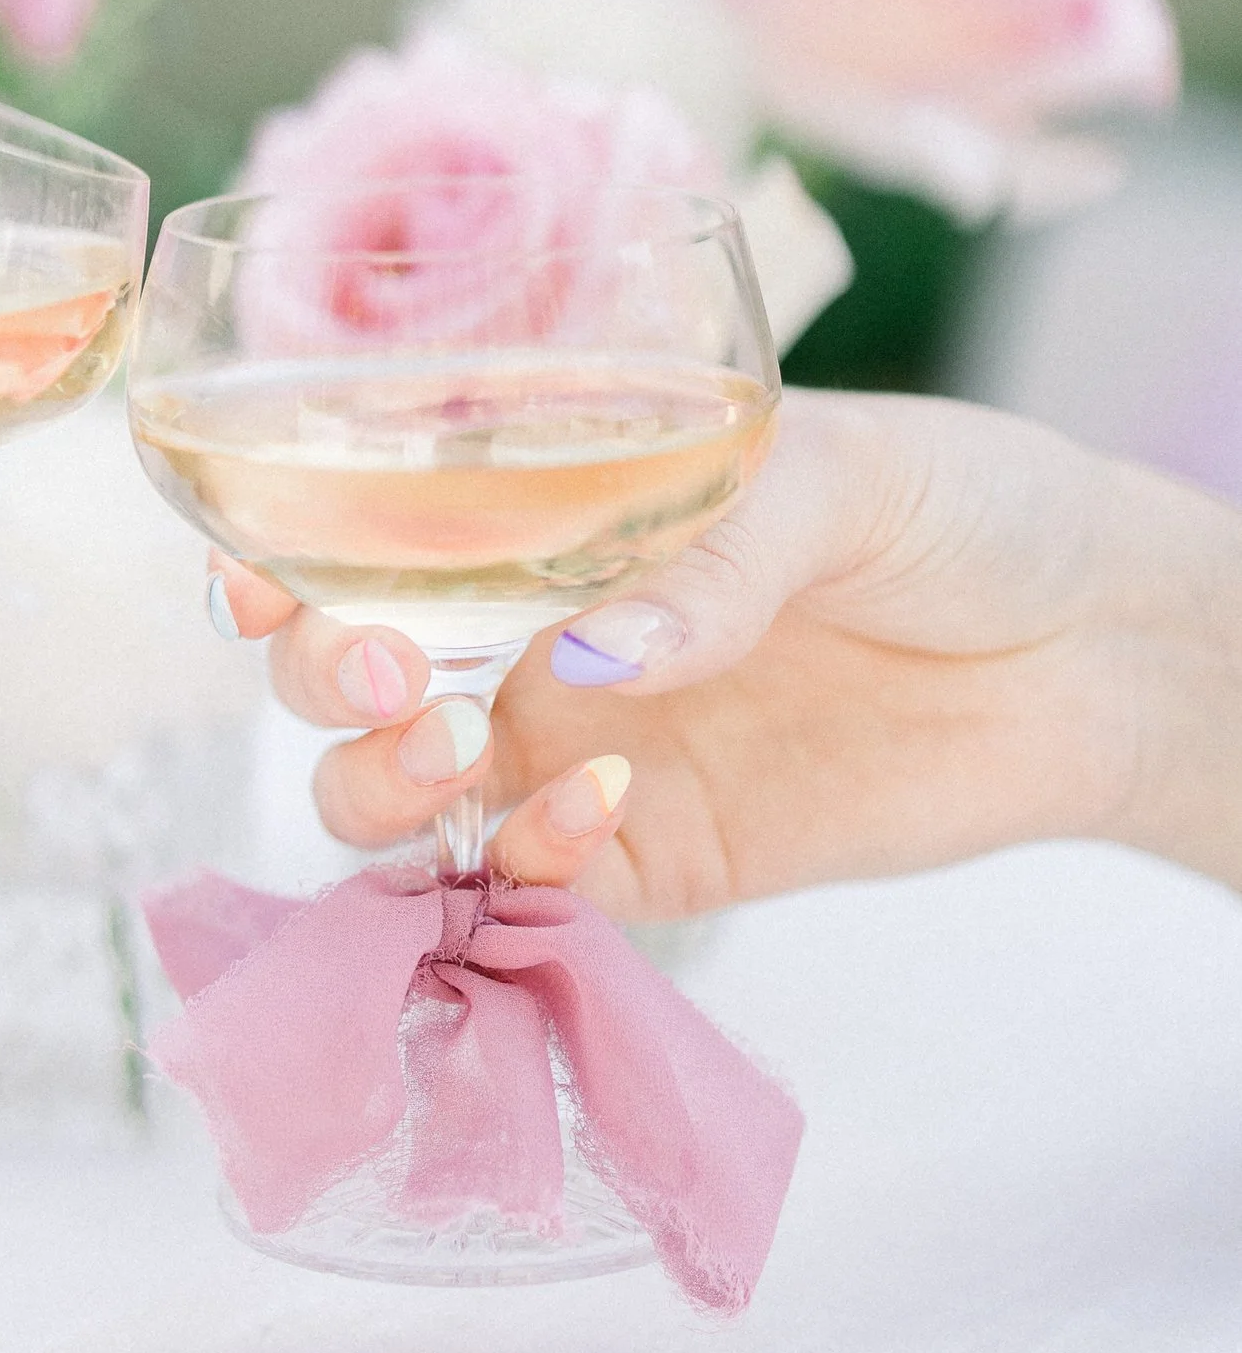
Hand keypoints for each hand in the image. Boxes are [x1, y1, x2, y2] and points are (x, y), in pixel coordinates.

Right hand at [210, 388, 1241, 916]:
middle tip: (391, 671)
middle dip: (321, 674)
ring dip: (378, 782)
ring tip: (452, 749)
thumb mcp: (843, 471)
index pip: (367, 522)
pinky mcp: (644, 851)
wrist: (1099, 650)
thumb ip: (713, 549)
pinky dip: (523, 856)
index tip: (253, 575)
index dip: (276, 549)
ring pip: (396, 790)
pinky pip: (523, 880)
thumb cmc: (966, 508)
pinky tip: (597, 809)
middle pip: (345, 667)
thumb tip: (595, 643)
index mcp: (546, 497)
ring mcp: (574, 741)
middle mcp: (530, 621)